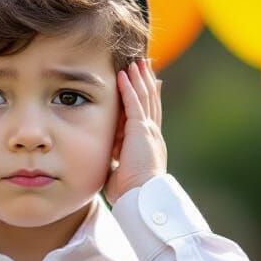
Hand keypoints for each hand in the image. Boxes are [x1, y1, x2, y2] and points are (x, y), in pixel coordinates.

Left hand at [104, 57, 167, 205]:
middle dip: (147, 82)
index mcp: (149, 145)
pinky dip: (129, 87)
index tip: (148, 85)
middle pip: (151, 101)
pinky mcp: (142, 130)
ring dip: (140, 79)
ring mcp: (148, 131)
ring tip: (137, 62)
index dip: (148, 99)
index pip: (149, 116)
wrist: (141, 197)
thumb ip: (115, 164)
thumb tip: (108, 164)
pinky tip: (125, 74)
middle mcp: (152, 135)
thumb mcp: (120, 173)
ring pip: (145, 98)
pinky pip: (135, 103)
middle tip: (145, 65)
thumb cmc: (130, 193)